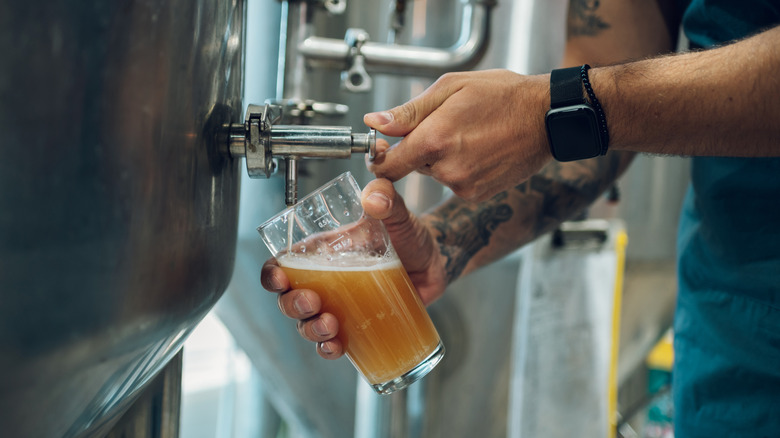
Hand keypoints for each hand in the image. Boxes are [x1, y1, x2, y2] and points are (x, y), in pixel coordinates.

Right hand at [260, 178, 446, 359]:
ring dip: (310, 330)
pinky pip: (332, 343)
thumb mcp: (396, 213)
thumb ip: (386, 196)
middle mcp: (324, 280)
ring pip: (306, 325)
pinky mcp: (357, 324)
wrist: (436, 261)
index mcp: (321, 252)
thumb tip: (375, 197)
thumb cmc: (409, 235)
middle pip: (288, 299)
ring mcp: (339, 305)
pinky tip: (336, 347)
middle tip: (313, 302)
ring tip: (331, 325)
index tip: (280, 279)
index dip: (272, 275)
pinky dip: (328, 349)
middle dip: (292, 305)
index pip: (281, 264)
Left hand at [365, 69, 551, 201]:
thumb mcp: (451, 88)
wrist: (546, 119)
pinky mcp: (477, 194)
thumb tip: (375, 124)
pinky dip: (460, 167)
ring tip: (471, 134)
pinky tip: (481, 150)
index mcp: (434, 139)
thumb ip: (408, 111)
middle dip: (421, 146)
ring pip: (434, 172)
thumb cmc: (503, 96)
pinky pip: (454, 181)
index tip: (383, 148)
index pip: (387, 165)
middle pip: (413, 165)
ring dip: (442, 156)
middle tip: (449, 123)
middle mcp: (446, 168)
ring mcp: (463, 185)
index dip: (380, 157)